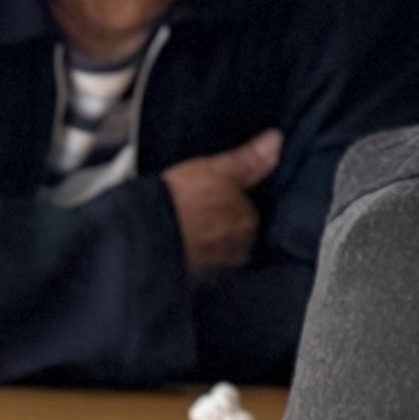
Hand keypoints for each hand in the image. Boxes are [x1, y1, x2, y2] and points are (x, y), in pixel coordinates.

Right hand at [162, 130, 282, 276]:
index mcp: (249, 222)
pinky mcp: (188, 278)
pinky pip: (195, 263)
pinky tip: (178, 243)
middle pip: (236, 233)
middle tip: (206, 210)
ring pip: (216, 249)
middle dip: (225, 224)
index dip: (238, 202)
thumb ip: (249, 159)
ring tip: (190, 227)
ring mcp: (212, 267)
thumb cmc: (183, 201)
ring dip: (208, 241)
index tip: (225, 194)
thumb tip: (275, 141)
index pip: (252, 211)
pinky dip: (190, 253)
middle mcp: (236, 250)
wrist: (142, 236)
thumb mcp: (218, 169)